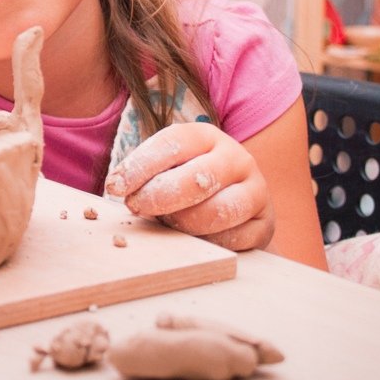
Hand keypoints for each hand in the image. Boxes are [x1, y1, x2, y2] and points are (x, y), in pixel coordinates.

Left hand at [104, 121, 274, 251]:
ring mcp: (256, 190)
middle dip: (159, 196)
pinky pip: (233, 239)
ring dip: (184, 222)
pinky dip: (208, 243)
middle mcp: (236, 158)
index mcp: (207, 136)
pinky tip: (195, 239)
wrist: (240, 207)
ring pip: (217, 211)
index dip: (140, 166)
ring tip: (169, 223)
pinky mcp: (265, 223)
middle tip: (136, 208)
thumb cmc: (190, 184)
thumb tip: (117, 188)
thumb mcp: (170, 167)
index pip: (172, 143)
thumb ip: (148, 174)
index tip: (115, 186)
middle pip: (196, 178)